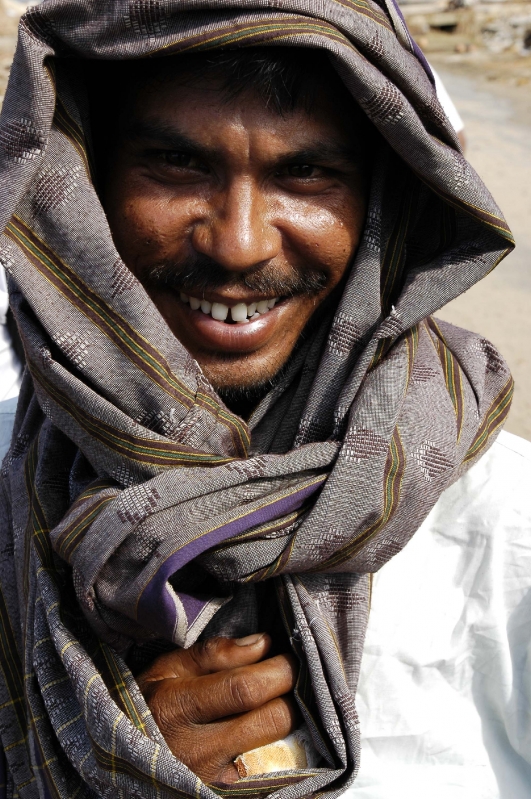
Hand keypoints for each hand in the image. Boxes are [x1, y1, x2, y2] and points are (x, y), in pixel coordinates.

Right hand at [137, 633, 297, 782]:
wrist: (122, 759)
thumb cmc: (149, 705)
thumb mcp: (168, 669)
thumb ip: (215, 653)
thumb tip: (263, 643)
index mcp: (177, 707)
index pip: (244, 688)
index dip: (279, 669)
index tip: (291, 655)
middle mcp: (196, 751)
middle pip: (270, 721)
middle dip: (293, 695)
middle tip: (294, 679)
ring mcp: (212, 781)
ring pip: (278, 751)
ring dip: (291, 724)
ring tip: (285, 704)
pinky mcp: (222, 796)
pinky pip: (269, 776)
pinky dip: (282, 753)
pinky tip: (278, 736)